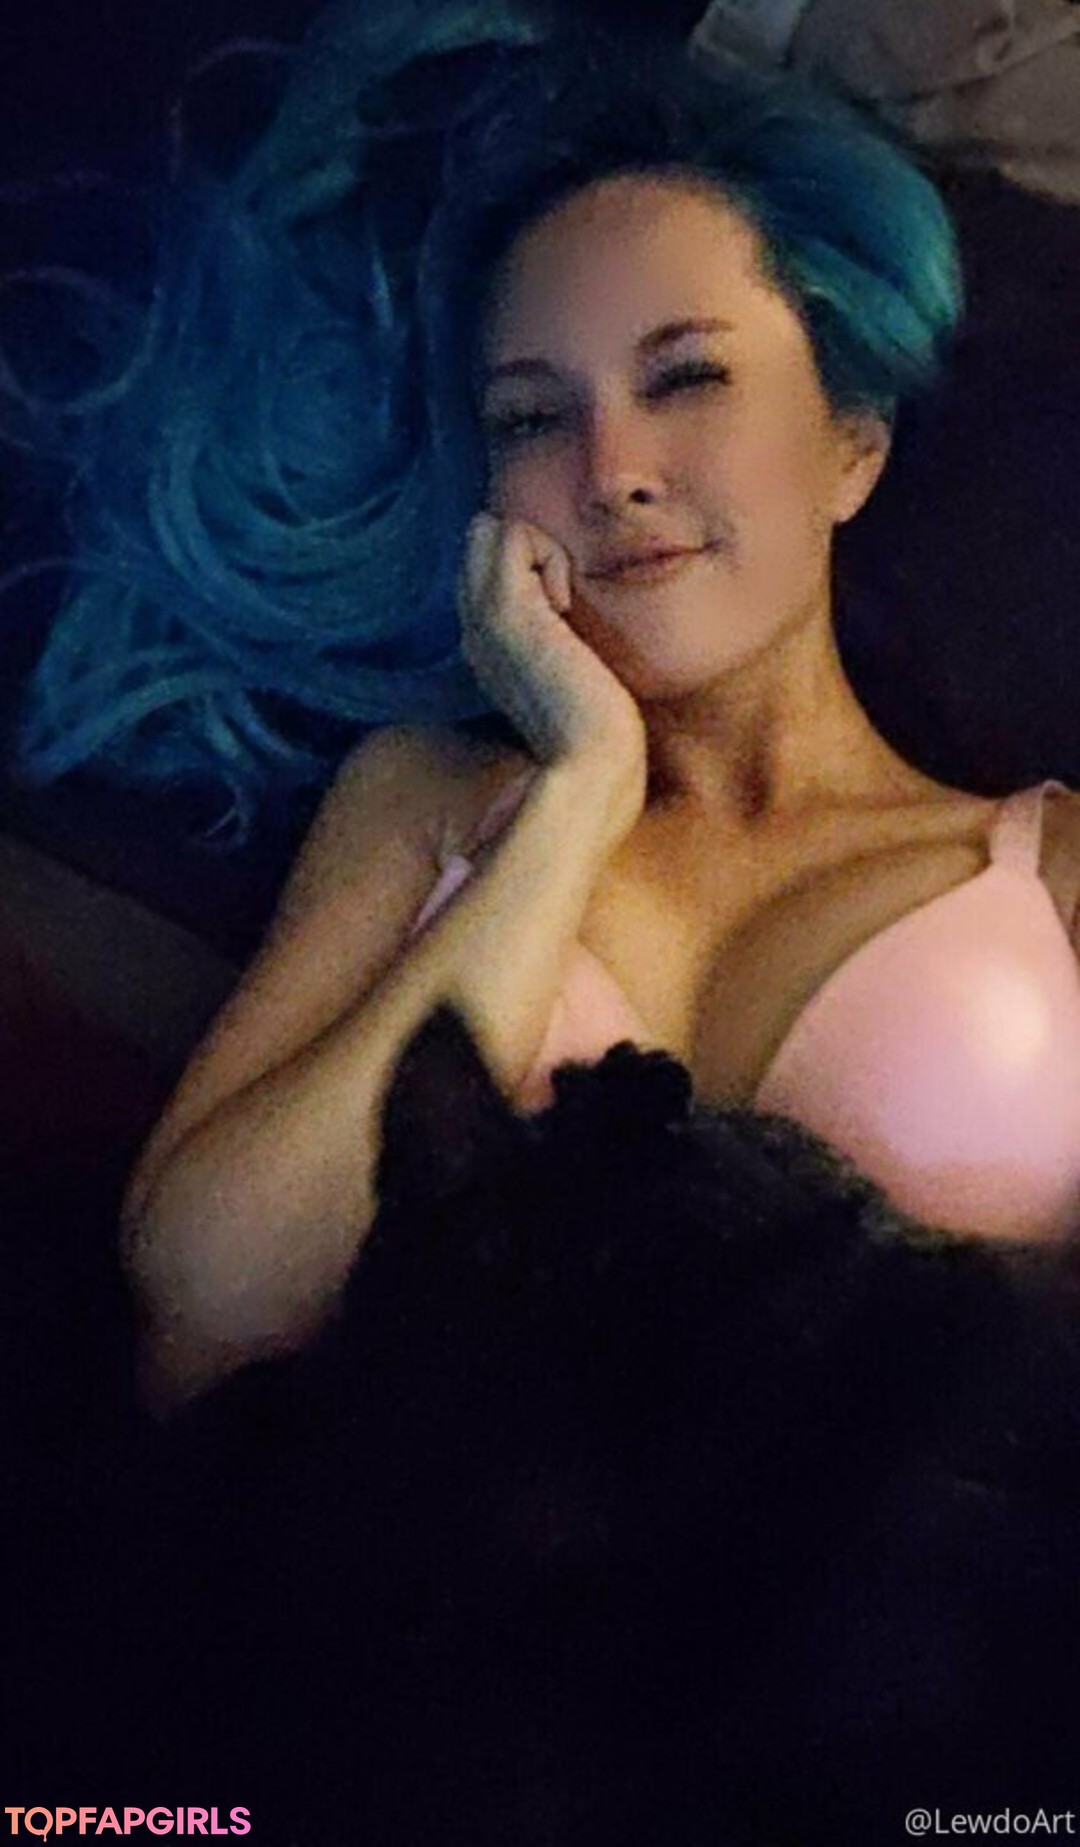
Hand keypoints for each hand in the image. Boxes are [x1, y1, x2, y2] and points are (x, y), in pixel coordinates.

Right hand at [457, 513, 645, 787]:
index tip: (562, 612)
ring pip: (490, 530)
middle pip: (481, 539)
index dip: (527, 565)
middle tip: (561, 602)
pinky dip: (548, 555)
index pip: (486, 567)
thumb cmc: (597, 729)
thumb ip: (560, 638)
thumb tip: (572, 605)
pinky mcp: (504, 612)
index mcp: (488, 645)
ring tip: (561, 606)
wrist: (590, 763)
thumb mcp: (574, 672)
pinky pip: (513, 534)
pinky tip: (564, 606)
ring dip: (538, 550)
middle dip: (527, 548)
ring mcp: (482, 619)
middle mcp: (474, 628)